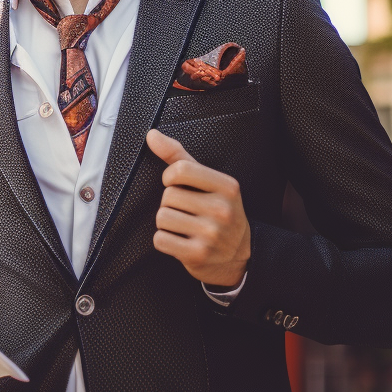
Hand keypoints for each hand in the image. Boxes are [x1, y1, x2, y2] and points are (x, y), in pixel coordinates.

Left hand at [148, 129, 250, 287]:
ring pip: (162, 217)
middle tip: (186, 211)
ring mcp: (211, 234)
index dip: (169, 176)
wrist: (239, 256)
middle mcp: (222, 210)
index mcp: (227, 187)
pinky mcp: (198, 255)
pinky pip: (161, 239)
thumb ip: (179, 157)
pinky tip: (179, 240)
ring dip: (166, 222)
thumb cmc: (217, 211)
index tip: (176, 184)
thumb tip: (151, 134)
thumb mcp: (207, 181)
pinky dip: (164, 240)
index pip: (181, 170)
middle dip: (170, 203)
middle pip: (168, 195)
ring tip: (183, 225)